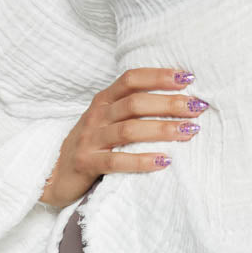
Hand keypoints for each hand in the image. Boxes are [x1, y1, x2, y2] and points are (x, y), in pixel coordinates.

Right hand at [39, 66, 207, 210]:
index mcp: (103, 100)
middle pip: (135, 103)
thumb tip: (179, 100)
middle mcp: (96, 116)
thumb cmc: (92, 145)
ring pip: (129, 130)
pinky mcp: (86, 164)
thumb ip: (132, 109)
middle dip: (169, 103)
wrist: (54, 176)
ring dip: (162, 129)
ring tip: (189, 131)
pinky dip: (142, 161)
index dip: (159, 76)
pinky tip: (164, 161)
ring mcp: (89, 140)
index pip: (131, 79)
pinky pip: (116, 161)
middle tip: (197, 107)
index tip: (187, 78)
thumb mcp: (107, 120)